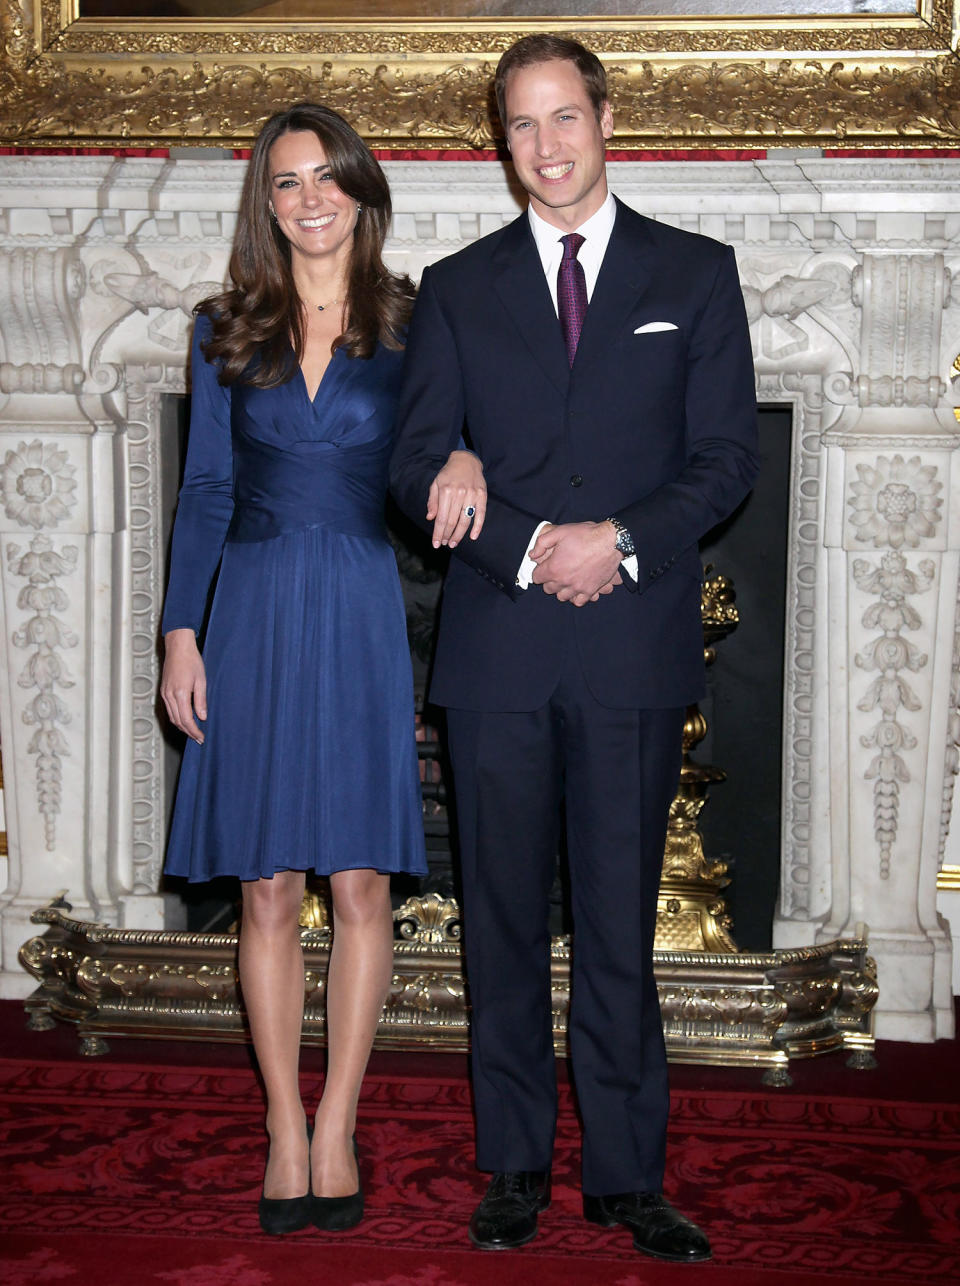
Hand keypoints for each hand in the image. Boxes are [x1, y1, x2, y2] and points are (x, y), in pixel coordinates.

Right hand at [160, 629, 206, 743]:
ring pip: (172, 717)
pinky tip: (184, 720)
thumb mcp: (201, 681)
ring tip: (192, 732)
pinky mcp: (163, 691)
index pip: (186, 719)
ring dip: (182, 727)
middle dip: (188, 732)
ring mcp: (164, 694)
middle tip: (198, 738)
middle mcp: (169, 696)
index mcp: (180, 694)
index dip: (194, 731)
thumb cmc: (191, 661)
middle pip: (177, 721)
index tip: (201, 737)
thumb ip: (201, 701)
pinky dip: (176, 718)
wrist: (178, 648)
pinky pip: (169, 710)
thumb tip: (202, 717)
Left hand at [426, 449, 485, 548]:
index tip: (436, 544)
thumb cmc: (448, 474)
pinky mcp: (482, 495)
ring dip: (459, 535)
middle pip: (453, 521)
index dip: (438, 533)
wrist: (466, 460)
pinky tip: (473, 537)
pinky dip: (478, 527)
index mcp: (446, 491)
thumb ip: (433, 501)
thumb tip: (430, 518)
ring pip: (465, 520)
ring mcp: (472, 494)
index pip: (442, 518)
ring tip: (454, 543)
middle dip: (448, 536)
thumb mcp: (436, 484)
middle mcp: (459, 493)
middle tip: (445, 544)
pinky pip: (481, 514)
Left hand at [530, 521, 622, 605]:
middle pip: (548, 589)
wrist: (610, 541)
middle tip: (556, 571)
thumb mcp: (559, 532)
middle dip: (549, 580)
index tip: (544, 566)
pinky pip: (579, 601)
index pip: (536, 578)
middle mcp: (564, 581)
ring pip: (562, 597)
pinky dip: (576, 597)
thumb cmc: (585, 535)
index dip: (539, 571)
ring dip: (562, 589)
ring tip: (566, 580)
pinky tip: (577, 588)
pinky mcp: (591, 590)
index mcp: (554, 568)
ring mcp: (578, 587)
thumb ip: (541, 543)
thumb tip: (532, 555)